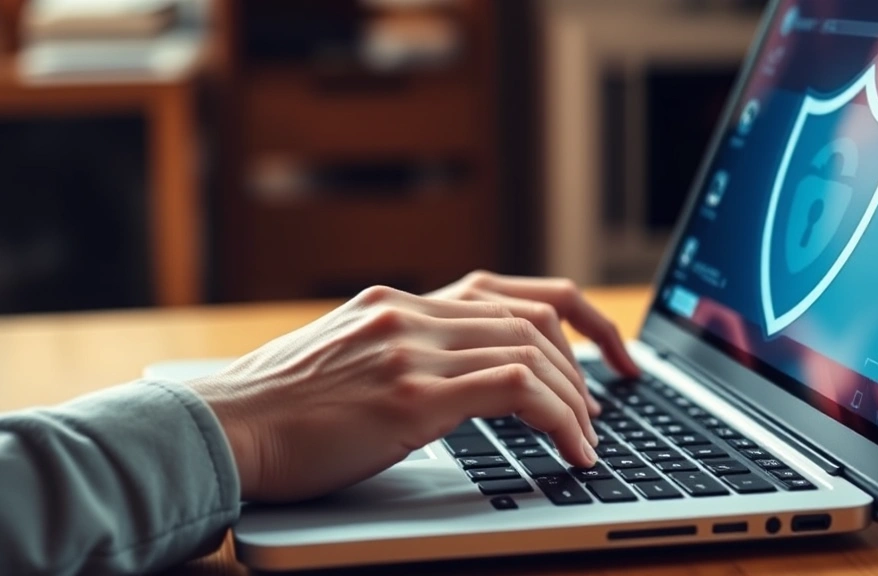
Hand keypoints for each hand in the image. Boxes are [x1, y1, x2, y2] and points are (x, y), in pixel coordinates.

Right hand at [190, 284, 617, 501]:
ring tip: (589, 440)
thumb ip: (403, 350)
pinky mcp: (413, 394)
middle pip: (534, 316)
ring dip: (576, 399)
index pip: (507, 291)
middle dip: (587, 360)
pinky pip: (516, 390)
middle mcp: (412, 312)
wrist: (221, 428)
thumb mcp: (349, 358)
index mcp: (400, 302)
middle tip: (605, 404)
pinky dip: (560, 418)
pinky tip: (573, 451)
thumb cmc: (279, 408)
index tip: (597, 355)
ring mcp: (413, 347)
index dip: (569, 320)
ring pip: (532, 350)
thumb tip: (460, 375)